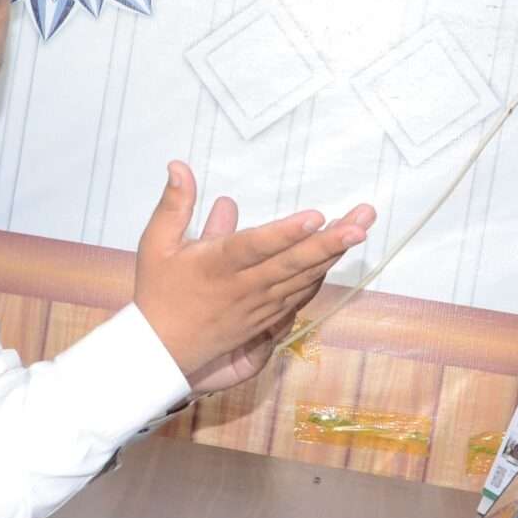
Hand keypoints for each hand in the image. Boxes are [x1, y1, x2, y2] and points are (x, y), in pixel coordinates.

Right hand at [133, 161, 372, 384]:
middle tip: (361, 222)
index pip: (254, 247)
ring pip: (302, 278)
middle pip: (291, 264)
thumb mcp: (156, 244)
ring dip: (333, 254)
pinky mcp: (267, 316)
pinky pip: (301, 293)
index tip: (316, 216)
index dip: (285, 233)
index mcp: (215, 266)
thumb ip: (174, 204)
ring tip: (360, 228)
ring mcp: (259, 304)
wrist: (163, 351)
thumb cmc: (159, 292)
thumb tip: (179, 166)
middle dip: (330, 242)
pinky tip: (339, 254)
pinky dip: (321, 274)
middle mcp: (243, 287)